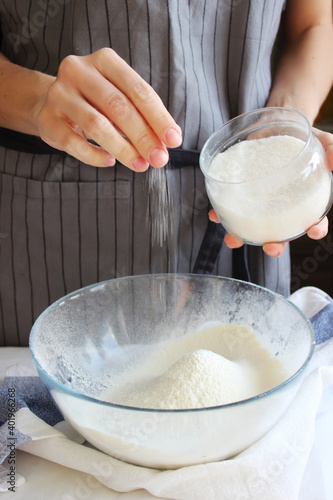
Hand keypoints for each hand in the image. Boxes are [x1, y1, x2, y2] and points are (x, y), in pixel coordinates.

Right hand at [35, 48, 181, 169]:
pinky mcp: (47, 119)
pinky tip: (109, 162)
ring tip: (141, 165)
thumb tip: (166, 142)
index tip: (174, 140)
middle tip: (159, 158)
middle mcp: (79, 71)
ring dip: (123, 149)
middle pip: (118, 106)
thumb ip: (143, 116)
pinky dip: (94, 155)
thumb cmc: (95, 102)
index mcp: (104, 60)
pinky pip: (73, 142)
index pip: (138, 90)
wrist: (50, 104)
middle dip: (143, 136)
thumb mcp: (120, 99)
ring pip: (96, 124)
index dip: (159, 117)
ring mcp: (59, 94)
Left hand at [209, 127, 332, 256]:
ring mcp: (260, 204)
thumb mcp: (320, 141)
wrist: (275, 125)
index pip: (314, 220)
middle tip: (270, 247)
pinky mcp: (242, 194)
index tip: (314, 231)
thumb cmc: (302, 139)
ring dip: (242, 237)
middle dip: (275, 245)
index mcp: (304, 202)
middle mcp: (281, 208)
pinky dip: (221, 214)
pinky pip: (231, 209)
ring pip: (252, 227)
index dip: (316, 228)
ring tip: (233, 240)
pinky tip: (214, 215)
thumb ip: (331, 149)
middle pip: (281, 233)